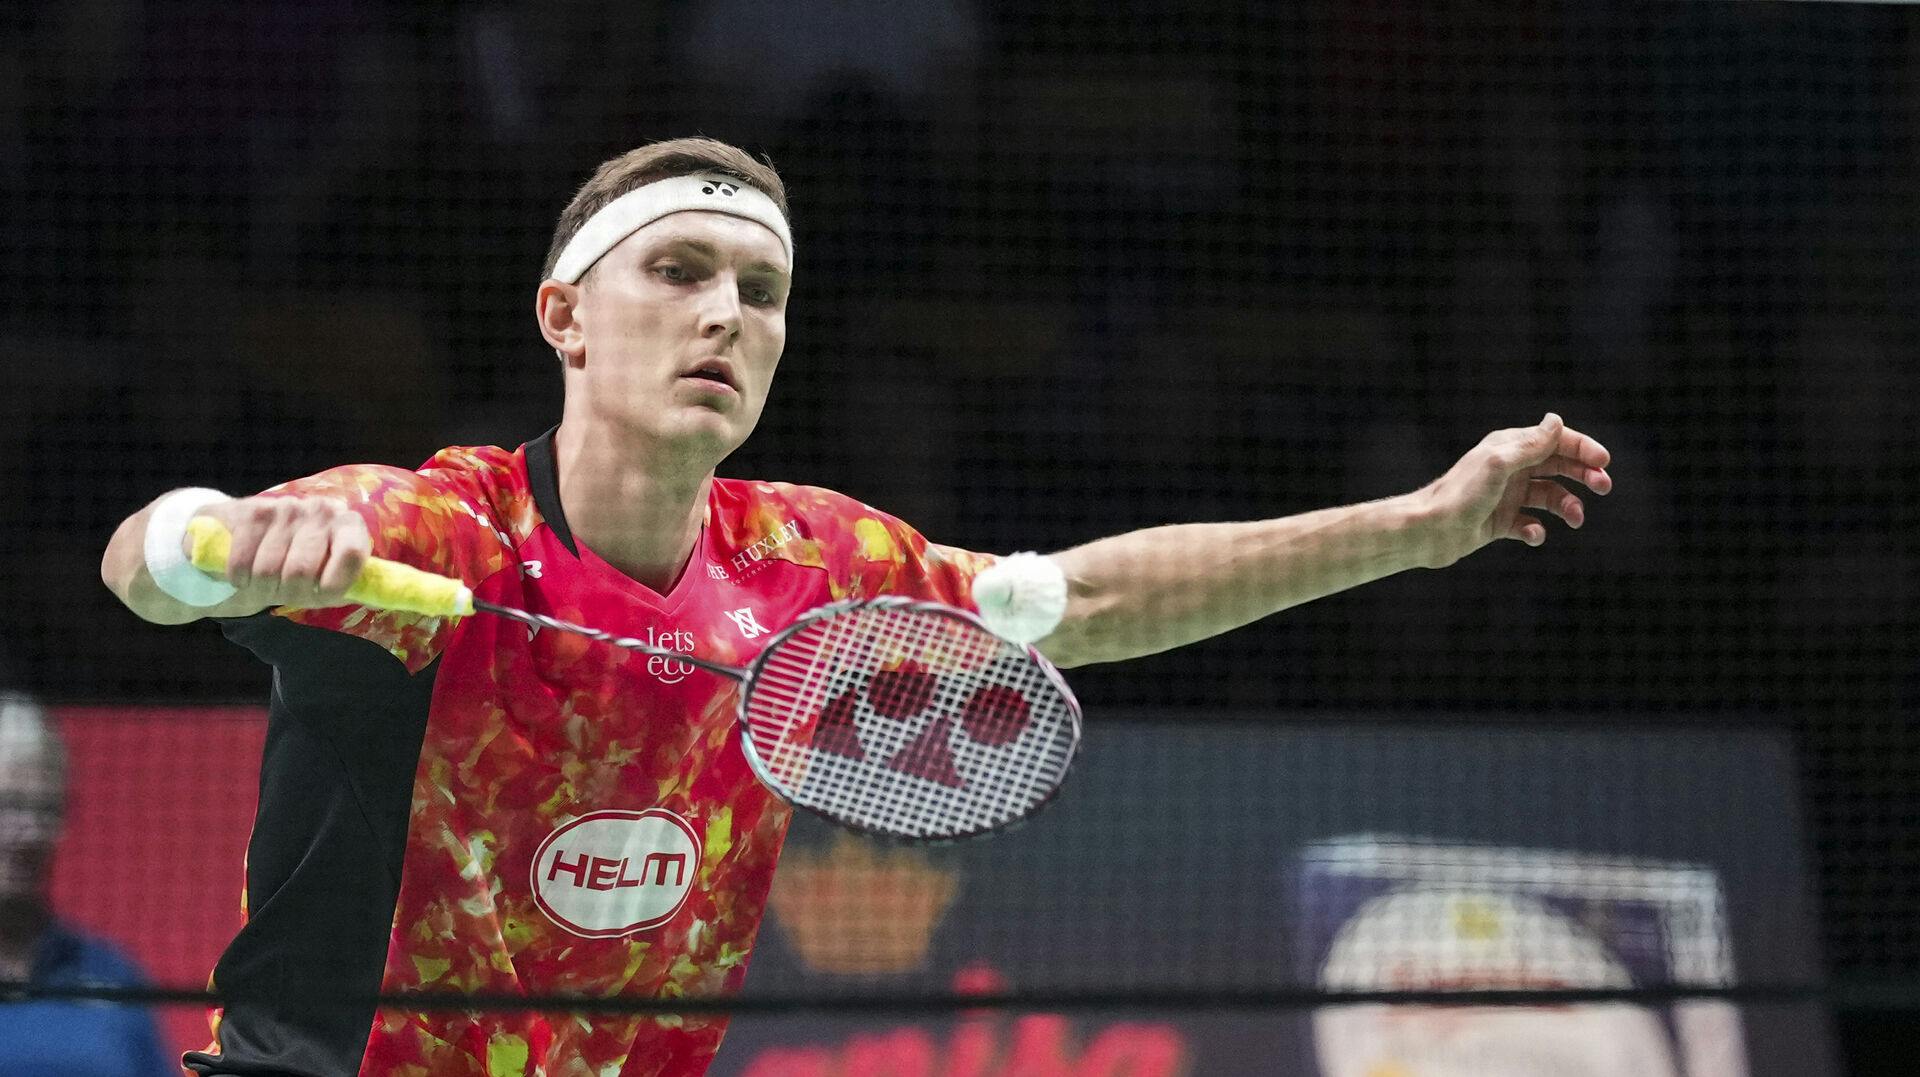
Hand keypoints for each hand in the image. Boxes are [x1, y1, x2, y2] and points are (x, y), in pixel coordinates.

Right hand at [188, 495, 371, 607]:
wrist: (246, 536)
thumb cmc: (297, 563)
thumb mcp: (328, 578)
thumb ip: (349, 586)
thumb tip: (378, 599)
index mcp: (350, 526)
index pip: (352, 554)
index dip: (334, 584)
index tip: (320, 595)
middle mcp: (322, 510)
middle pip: (302, 572)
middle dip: (287, 593)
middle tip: (282, 592)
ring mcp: (287, 507)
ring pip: (268, 570)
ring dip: (260, 588)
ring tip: (262, 583)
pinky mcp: (251, 510)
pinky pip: (242, 561)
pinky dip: (238, 577)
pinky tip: (242, 574)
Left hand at [1412, 413, 1612, 568]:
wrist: (1428, 531)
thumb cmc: (1460, 495)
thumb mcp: (1499, 465)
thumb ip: (1530, 445)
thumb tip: (1556, 420)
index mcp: (1509, 448)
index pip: (1554, 441)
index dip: (1582, 448)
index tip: (1603, 462)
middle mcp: (1510, 469)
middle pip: (1557, 466)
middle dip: (1584, 475)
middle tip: (1603, 487)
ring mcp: (1506, 496)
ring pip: (1549, 497)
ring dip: (1567, 506)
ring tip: (1575, 519)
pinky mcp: (1500, 522)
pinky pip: (1530, 525)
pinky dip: (1537, 530)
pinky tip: (1533, 534)